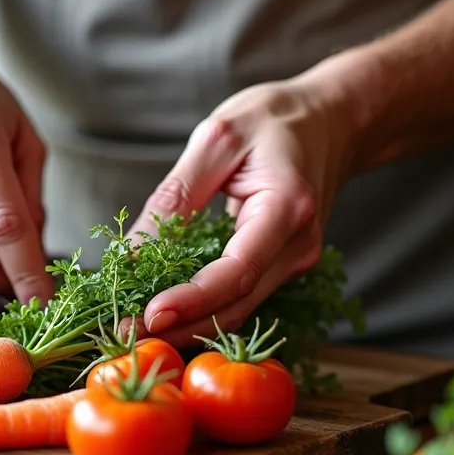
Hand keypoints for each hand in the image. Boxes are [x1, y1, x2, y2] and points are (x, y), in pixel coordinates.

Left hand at [128, 73, 360, 346]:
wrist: (332, 120)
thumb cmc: (274, 120)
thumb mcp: (217, 140)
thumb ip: (175, 197)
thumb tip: (129, 254)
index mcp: (287, 209)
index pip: (237, 271)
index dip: (193, 300)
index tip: (149, 314)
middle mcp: (298, 247)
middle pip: (236, 304)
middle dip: (178, 327)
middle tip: (121, 334)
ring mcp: (294, 262)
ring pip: (236, 309)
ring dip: (185, 325)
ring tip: (131, 329)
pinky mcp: (282, 266)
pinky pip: (238, 296)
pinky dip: (200, 308)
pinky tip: (162, 311)